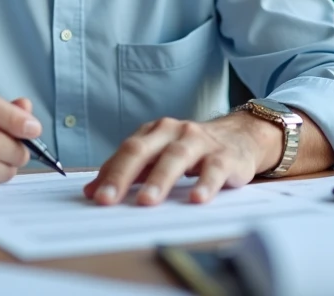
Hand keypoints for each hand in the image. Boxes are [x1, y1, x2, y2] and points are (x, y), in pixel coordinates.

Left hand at [83, 113, 280, 205]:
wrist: (241, 136)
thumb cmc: (193, 149)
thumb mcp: (160, 154)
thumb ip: (129, 170)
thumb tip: (92, 191)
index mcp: (155, 131)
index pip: (127, 150)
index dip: (109, 172)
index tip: (95, 196)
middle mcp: (174, 132)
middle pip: (144, 150)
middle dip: (124, 175)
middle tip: (108, 199)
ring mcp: (200, 142)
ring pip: (176, 157)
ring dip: (160, 179)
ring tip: (146, 201)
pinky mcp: (225, 156)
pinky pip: (214, 169)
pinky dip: (205, 184)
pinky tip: (196, 199)